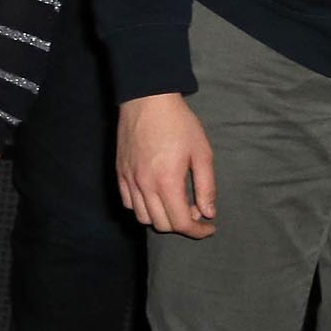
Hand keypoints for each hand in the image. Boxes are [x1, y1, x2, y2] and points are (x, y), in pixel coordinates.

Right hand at [117, 93, 216, 237]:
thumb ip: (206, 186)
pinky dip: (142, 207)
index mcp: (168, 182)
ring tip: (174, 204)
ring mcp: (129, 179)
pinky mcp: (120, 172)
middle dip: (181, 225)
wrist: (147, 100)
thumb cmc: (179, 123)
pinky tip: (154, 196)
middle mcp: (145, 185)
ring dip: (161, 218)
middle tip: (195, 211)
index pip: (181, 223)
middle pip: (161, 224)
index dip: (198, 231)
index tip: (210, 227)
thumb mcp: (202, 153)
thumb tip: (208, 212)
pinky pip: (128, 202)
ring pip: (142, 217)